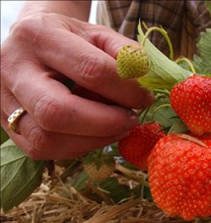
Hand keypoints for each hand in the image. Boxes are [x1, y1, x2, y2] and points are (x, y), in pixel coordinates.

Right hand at [1, 13, 153, 159]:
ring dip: (93, 140)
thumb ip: (124, 53)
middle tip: (131, 120)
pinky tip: (97, 135)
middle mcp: (14, 69)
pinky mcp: (7, 125)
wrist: (33, 45)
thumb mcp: (98, 34)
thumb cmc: (69, 39)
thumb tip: (145, 82)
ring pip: (47, 138)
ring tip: (118, 128)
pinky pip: (42, 150)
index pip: (90, 70)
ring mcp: (4, 101)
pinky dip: (78, 147)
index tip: (145, 97)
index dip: (125, 90)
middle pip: (58, 111)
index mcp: (39, 37)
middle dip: (106, 123)